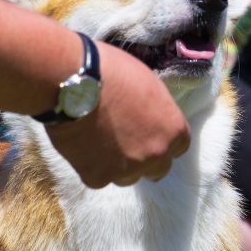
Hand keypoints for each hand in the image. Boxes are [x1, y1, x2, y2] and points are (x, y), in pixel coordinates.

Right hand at [45, 44, 190, 188]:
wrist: (72, 82)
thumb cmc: (112, 72)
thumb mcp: (149, 85)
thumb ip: (156, 111)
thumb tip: (152, 117)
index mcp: (174, 130)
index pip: (178, 147)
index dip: (162, 141)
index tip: (150, 136)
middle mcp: (156, 154)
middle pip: (158, 169)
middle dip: (145, 160)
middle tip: (125, 146)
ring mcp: (128, 169)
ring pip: (128, 177)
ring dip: (117, 166)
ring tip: (99, 144)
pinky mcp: (98, 177)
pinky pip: (98, 179)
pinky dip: (90, 167)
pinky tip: (81, 148)